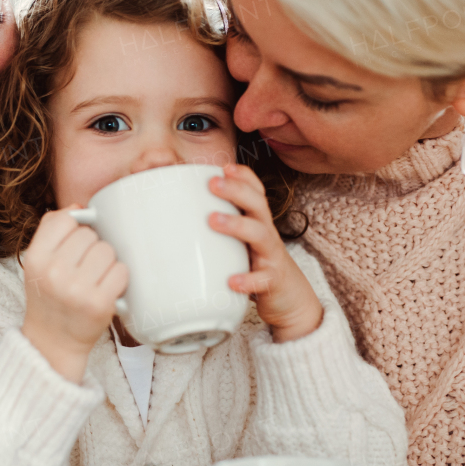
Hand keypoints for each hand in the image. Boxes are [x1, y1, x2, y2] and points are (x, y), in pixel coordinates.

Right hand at [20, 207, 128, 382]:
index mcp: (35, 258)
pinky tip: (106, 289)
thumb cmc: (49, 297)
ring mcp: (77, 289)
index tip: (73, 247)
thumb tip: (80, 207)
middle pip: (90, 235)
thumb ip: (52, 230)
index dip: (74, 231)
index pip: (65, 220)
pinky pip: (121, 271)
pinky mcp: (100, 304)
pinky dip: (118, 279)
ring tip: (95, 279)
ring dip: (107, 263)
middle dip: (91, 249)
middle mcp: (54, 273)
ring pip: (108, 251)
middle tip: (84, 269)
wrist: (53, 342)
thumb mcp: (38, 262)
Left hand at [208, 164, 322, 342]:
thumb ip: (221, 227)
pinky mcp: (272, 281)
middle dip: (236, 191)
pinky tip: (232, 281)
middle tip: (212, 183)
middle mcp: (266, 234)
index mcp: (258, 222)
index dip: (244, 177)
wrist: (289, 299)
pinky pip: (262, 279)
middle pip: (258, 205)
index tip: (224, 166)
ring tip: (213, 220)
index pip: (256, 192)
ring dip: (237, 225)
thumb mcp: (242, 242)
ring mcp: (271, 257)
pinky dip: (248, 280)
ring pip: (261, 235)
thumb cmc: (256, 265)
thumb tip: (175, 216)